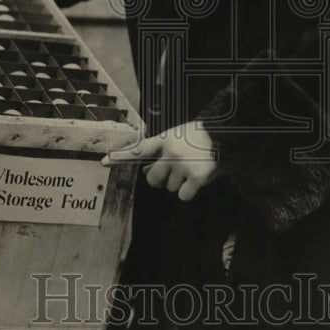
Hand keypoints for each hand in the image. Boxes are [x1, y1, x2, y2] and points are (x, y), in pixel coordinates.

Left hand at [102, 122, 219, 200]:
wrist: (226, 133)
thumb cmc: (200, 136)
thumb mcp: (177, 136)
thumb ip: (160, 152)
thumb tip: (144, 171)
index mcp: (165, 139)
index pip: (138, 149)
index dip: (120, 157)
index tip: (103, 162)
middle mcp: (171, 153)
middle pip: (152, 179)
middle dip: (160, 180)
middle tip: (173, 172)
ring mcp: (183, 165)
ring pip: (170, 188)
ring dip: (178, 184)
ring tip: (192, 168)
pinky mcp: (197, 178)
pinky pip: (183, 196)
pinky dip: (189, 192)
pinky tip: (198, 180)